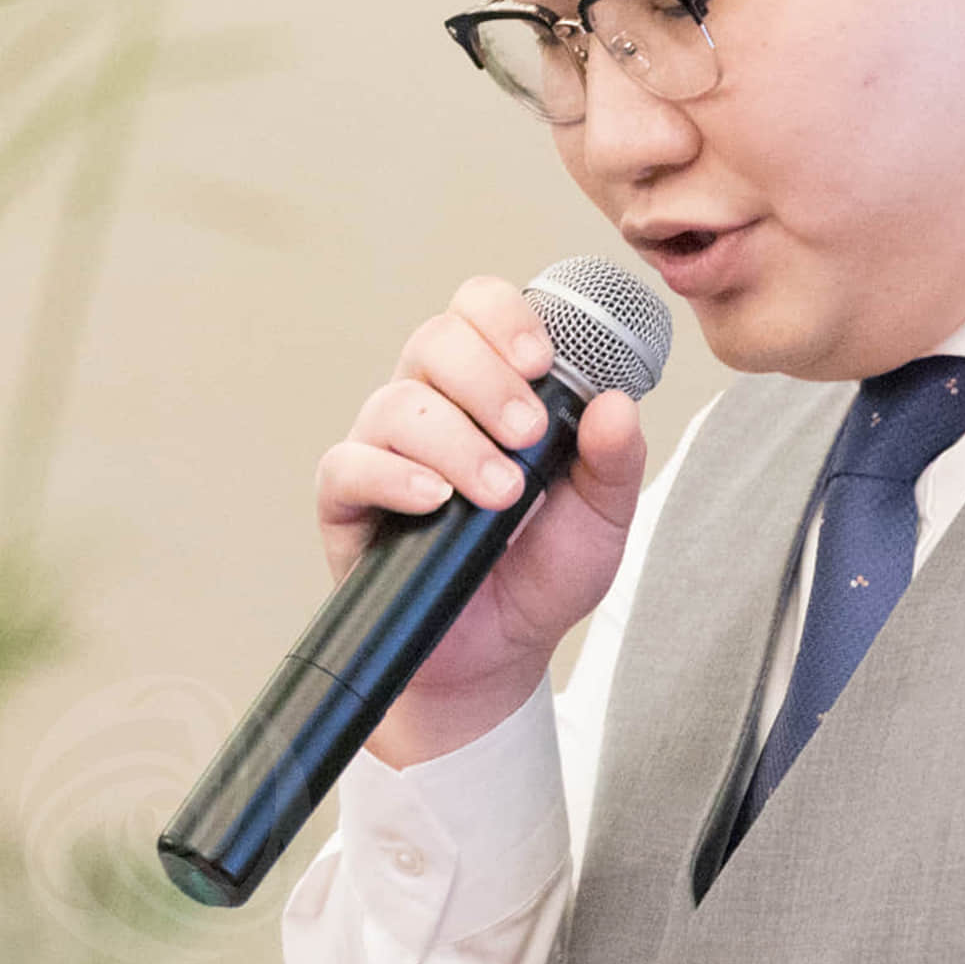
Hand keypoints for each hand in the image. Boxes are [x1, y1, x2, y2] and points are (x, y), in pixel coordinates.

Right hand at [312, 275, 651, 765]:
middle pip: (434, 339)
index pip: (478, 310)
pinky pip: (349, 465)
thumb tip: (618, 405)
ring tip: (500, 493)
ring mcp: (383, 449)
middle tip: (529, 434)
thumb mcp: (602, 517)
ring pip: (397, 403)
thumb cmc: (542, 571)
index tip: (542, 361)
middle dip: (488, 380)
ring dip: (456, 442)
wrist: (500, 653)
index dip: (504, 317)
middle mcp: (429, 403)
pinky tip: (435, 501)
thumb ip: (615, 461)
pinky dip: (394, 477)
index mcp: (487, 386)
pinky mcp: (346, 501)